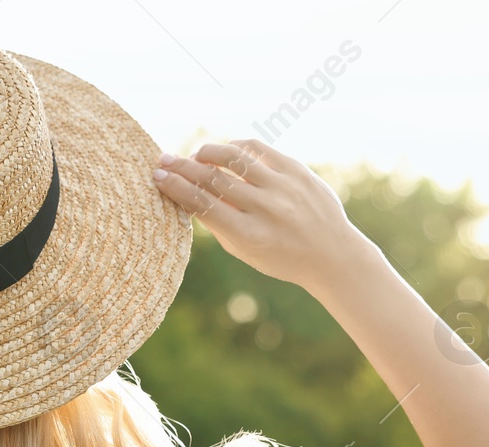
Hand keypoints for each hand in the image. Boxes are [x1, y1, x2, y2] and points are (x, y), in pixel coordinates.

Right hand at [152, 139, 375, 291]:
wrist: (331, 253)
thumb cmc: (279, 256)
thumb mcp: (243, 250)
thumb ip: (217, 223)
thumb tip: (187, 192)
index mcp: (249, 235)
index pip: (203, 204)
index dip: (176, 188)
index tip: (157, 177)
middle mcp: (266, 209)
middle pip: (213, 179)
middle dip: (182, 167)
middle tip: (162, 159)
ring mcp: (283, 187)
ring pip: (234, 158)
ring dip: (207, 153)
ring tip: (193, 156)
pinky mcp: (297, 170)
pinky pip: (258, 149)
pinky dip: (235, 148)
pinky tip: (223, 153)